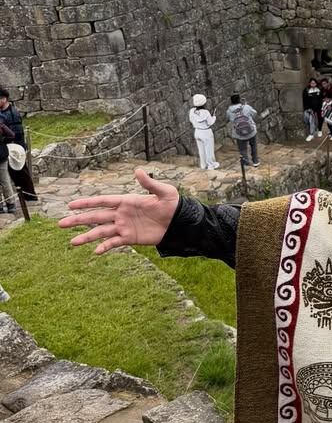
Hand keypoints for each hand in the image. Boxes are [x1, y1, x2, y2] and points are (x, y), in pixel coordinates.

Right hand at [58, 169, 179, 253]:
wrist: (179, 222)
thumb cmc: (172, 205)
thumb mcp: (164, 192)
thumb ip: (150, 183)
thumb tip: (138, 171)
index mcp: (126, 201)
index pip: (102, 201)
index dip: (86, 203)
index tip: (70, 205)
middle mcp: (121, 214)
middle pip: (95, 217)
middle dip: (78, 220)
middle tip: (61, 223)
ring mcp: (124, 227)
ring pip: (101, 232)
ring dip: (86, 237)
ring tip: (72, 242)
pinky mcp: (130, 238)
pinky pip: (114, 243)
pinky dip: (105, 247)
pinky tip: (95, 251)